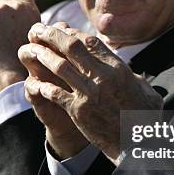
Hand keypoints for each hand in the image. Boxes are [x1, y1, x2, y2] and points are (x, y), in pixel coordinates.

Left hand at [19, 23, 162, 163]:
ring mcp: (89, 93)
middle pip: (71, 46)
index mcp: (118, 68)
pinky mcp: (78, 111)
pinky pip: (54, 93)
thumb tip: (131, 73)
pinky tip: (34, 81)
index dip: (71, 32)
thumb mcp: (145, 90)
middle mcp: (102, 76)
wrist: (138, 145)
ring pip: (58, 66)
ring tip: (29, 49)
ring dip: (41, 55)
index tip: (60, 30)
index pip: (89, 40)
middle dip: (51, 34)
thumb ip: (134, 77)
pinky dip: (42, 85)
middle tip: (36, 29)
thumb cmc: (144, 118)